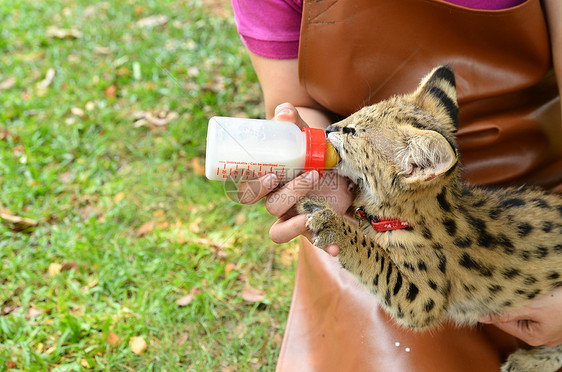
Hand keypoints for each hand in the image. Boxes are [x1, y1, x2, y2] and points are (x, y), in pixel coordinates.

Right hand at [237, 103, 353, 254]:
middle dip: (285, 195)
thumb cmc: (312, 153)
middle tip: (308, 177)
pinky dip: (324, 246)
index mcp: (268, 183)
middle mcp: (277, 202)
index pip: (248, 192)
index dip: (254, 188)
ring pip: (280, 231)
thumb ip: (294, 125)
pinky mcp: (314, 226)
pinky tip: (336, 249)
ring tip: (314, 213)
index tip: (271, 174)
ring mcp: (294, 217)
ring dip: (296, 223)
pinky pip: (313, 242)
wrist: (336, 167)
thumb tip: (284, 110)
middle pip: (269, 207)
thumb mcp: (305, 138)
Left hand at [479, 286, 561, 346]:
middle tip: (501, 288)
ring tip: (517, 288)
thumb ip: (505, 313)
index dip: (491, 309)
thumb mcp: (530, 307)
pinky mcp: (553, 318)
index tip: (482, 295)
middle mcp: (540, 336)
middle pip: (512, 318)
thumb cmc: (561, 303)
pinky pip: (535, 309)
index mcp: (532, 337)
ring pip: (524, 311)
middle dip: (507, 303)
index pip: (501, 323)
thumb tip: (482, 317)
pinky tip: (530, 290)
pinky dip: (530, 299)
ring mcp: (548, 328)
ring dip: (519, 300)